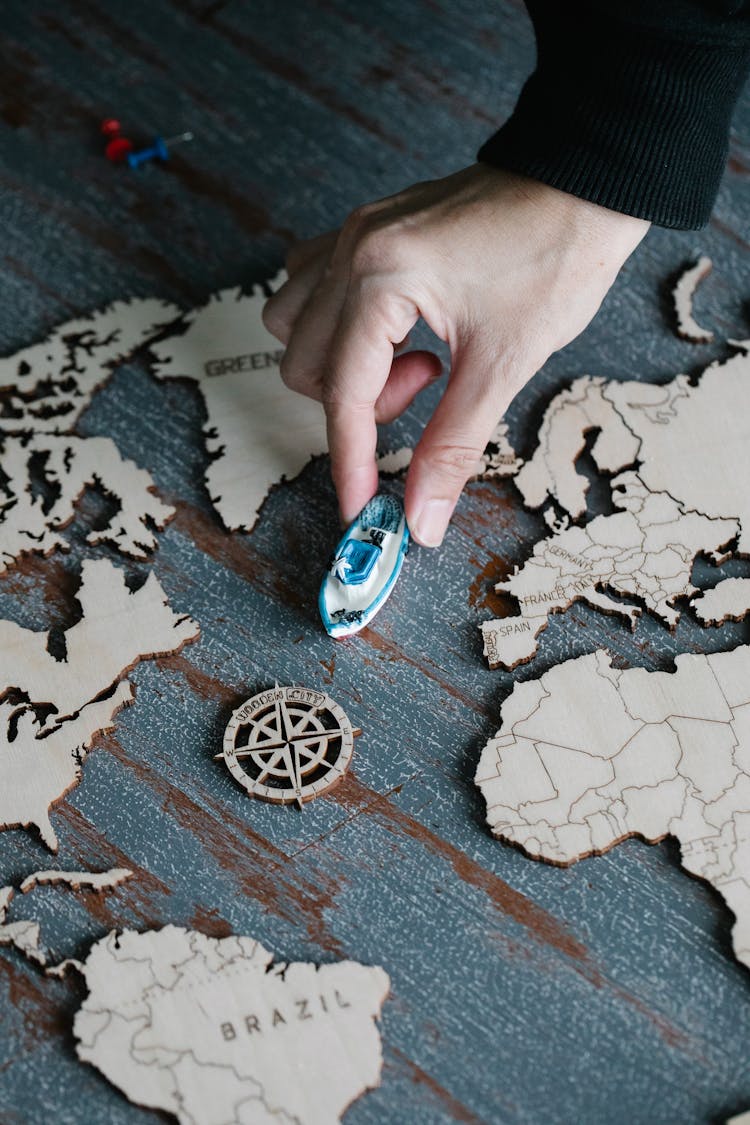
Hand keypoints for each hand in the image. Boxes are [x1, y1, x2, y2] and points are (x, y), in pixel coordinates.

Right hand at [262, 165, 648, 545]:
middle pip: (303, 364)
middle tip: (429, 387)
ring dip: (342, 363)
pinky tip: (396, 328)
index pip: (343, 395)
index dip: (350, 462)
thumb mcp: (505, 363)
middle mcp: (353, 250)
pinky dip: (340, 324)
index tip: (358, 509)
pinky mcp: (367, 229)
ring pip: (293, 323)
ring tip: (415, 354)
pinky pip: (313, 285)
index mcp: (381, 277)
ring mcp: (354, 233)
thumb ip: (452, 447)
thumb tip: (421, 516)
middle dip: (361, 403)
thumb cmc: (556, 256)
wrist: (585, 182)